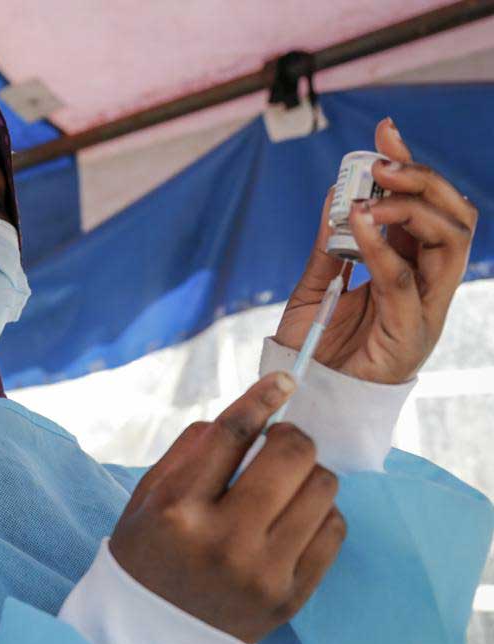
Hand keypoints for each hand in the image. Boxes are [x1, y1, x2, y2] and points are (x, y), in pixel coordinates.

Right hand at [110, 373, 345, 643]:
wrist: (152, 632)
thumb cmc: (149, 551)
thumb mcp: (148, 495)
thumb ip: (192, 449)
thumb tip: (251, 411)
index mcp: (178, 509)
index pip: (232, 435)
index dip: (262, 398)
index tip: (284, 379)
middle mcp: (223, 541)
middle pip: (290, 456)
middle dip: (289, 438)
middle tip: (279, 443)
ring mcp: (262, 573)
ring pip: (323, 489)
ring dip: (308, 474)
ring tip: (285, 485)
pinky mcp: (291, 597)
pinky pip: (334, 529)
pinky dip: (320, 512)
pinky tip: (294, 517)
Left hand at [274, 118, 478, 383]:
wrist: (304, 398)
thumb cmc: (314, 347)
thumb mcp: (315, 286)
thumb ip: (329, 245)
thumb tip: (337, 195)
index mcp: (407, 268)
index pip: (424, 208)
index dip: (411, 168)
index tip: (385, 130)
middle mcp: (425, 284)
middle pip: (454, 217)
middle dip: (423, 180)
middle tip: (383, 162)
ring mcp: (425, 309)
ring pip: (450, 242)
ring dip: (413, 208)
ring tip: (372, 198)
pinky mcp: (410, 334)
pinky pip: (405, 282)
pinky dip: (383, 247)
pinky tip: (359, 223)